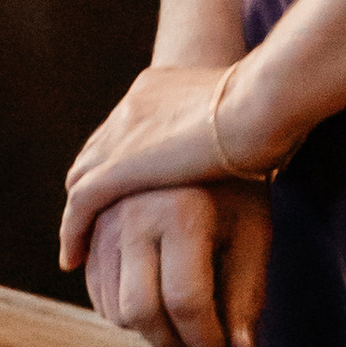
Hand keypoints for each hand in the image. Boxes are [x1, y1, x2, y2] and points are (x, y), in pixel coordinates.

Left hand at [59, 54, 286, 266]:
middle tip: (97, 220)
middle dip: (96, 183)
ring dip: (81, 214)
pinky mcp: (117, 168)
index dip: (123, 156)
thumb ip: (241, 128)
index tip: (132, 183)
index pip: (128, 125)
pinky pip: (79, 206)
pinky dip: (72, 232)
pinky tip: (72, 259)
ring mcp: (121, 135)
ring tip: (80, 247)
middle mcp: (134, 106)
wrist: (259, 104)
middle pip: (98, 150)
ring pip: (82, 179)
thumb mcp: (247, 112)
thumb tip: (268, 150)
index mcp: (160, 87)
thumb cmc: (273, 107)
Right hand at [81, 184, 273, 346]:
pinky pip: (97, 290)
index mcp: (182, 214)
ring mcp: (105, 219)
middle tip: (199, 345)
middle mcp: (134, 215)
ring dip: (149, 328)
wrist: (199, 132)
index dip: (207, 337)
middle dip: (172, 342)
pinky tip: (156, 298)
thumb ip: (247, 291)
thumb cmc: (236, 187)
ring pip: (113, 307)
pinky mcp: (90, 226)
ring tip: (182, 320)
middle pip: (139, 311)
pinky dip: (124, 308)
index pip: (187, 301)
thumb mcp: (253, 232)